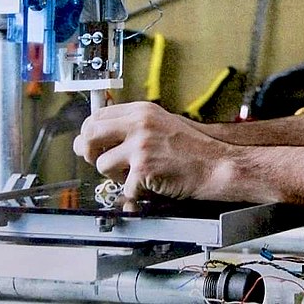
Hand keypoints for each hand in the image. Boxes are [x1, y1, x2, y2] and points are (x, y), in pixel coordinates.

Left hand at [72, 101, 234, 200]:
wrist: (215, 165)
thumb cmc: (194, 148)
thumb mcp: (162, 123)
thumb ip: (133, 125)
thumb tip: (99, 133)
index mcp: (142, 111)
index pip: (97, 116)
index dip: (89, 132)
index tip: (91, 142)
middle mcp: (139, 124)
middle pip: (89, 135)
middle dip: (88, 152)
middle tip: (99, 160)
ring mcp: (140, 146)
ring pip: (101, 164)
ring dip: (114, 175)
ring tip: (135, 174)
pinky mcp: (143, 169)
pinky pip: (123, 187)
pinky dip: (134, 193)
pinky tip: (149, 185)